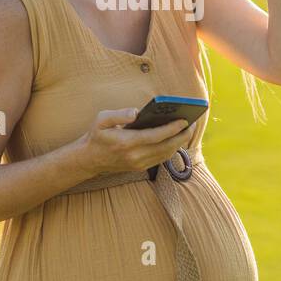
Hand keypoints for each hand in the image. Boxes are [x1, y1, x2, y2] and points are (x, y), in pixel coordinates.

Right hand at [75, 108, 195, 176]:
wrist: (89, 159)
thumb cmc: (97, 136)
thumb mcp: (101, 119)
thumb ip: (119, 114)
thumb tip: (137, 112)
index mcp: (127, 142)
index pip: (156, 136)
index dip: (173, 129)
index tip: (184, 120)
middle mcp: (135, 156)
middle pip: (166, 147)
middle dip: (181, 136)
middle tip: (192, 124)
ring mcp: (138, 164)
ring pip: (165, 154)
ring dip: (179, 143)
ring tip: (187, 130)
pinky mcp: (140, 168)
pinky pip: (161, 159)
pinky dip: (171, 149)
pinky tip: (176, 139)